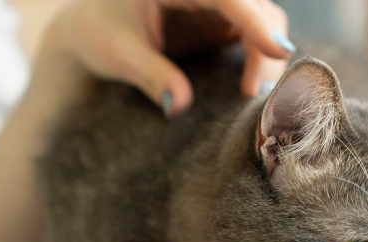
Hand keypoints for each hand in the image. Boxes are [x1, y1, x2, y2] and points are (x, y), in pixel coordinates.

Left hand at [48, 0, 292, 115]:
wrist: (88, 25)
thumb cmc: (96, 31)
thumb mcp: (116, 54)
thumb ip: (149, 75)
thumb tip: (178, 105)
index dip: (256, 22)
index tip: (278, 51)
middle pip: (257, 6)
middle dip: (265, 45)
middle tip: (252, 92)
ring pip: (263, 15)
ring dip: (266, 50)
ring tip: (250, 90)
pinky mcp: (219, 15)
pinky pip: (254, 28)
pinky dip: (259, 52)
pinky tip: (249, 81)